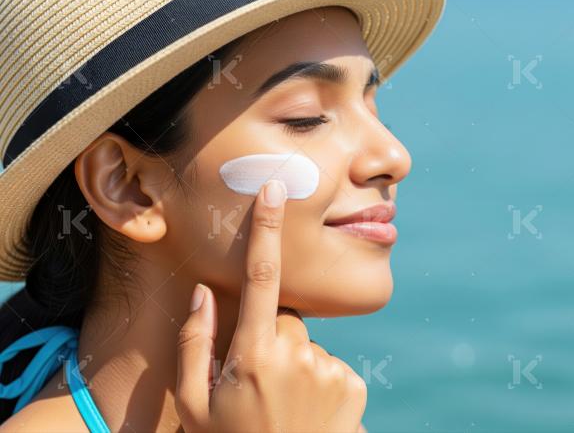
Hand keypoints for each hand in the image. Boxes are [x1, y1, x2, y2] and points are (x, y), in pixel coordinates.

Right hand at [175, 180, 366, 432]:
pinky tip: (307, 410)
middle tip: (256, 382)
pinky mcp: (356, 384)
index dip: (266, 228)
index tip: (276, 187)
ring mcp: (331, 370)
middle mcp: (298, 355)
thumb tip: (202, 290)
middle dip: (269, 337)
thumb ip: (195, 341)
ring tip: (282, 405)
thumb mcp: (193, 403)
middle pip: (284, 318)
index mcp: (254, 355)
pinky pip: (332, 365)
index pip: (262, 276)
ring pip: (307, 344)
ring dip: (294, 364)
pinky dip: (319, 380)